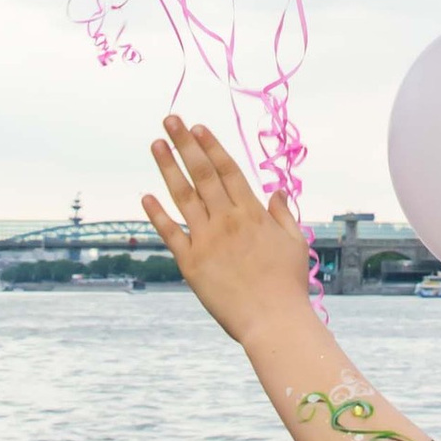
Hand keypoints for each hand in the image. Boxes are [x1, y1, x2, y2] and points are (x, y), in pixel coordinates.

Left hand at [143, 119, 316, 342]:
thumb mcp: (295, 244)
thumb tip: (277, 191)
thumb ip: (283, 215)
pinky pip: (170, 233)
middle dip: (185, 143)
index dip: (211, 146)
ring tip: (156, 144)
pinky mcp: (190, 263)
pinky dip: (157, 214)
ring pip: (183, 196)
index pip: (228, 170)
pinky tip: (146, 196)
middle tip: (170, 119)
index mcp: (252, 213)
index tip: (197, 126)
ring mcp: (206, 240)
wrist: (273, 321)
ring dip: (168, 167)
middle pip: (202, 174)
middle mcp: (227, 220)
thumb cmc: (288, 285)